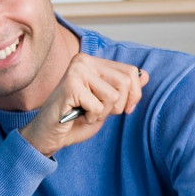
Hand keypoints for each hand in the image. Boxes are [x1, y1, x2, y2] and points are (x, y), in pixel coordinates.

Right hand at [20, 55, 147, 157]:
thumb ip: (123, 88)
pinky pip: (98, 106)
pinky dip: (91, 118)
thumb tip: (145, 75)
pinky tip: (77, 115)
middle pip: (125, 82)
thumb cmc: (76, 118)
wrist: (49, 134)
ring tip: (85, 112)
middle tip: (98, 111)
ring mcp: (75, 72)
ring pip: (113, 95)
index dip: (133, 95)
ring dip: (103, 112)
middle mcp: (83, 61)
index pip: (132, 72)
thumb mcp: (106, 102)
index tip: (122, 108)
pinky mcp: (70, 86)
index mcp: (92, 61)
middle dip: (117, 105)